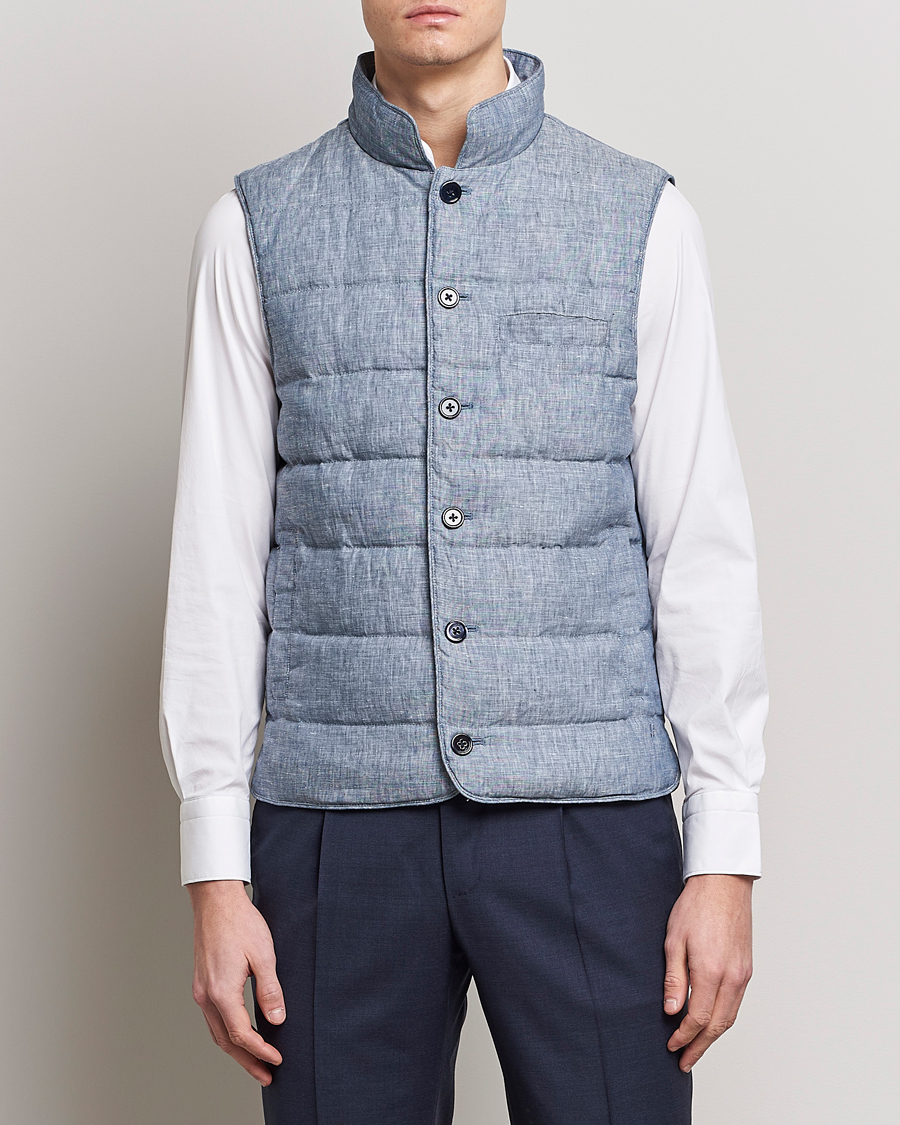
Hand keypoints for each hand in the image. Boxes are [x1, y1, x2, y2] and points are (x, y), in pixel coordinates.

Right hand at [188, 879, 285, 1084]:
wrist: (216, 900)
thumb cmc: (241, 922)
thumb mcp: (264, 954)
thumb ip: (270, 990)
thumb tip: (277, 1019)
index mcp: (222, 991)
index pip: (241, 1034)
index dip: (260, 1051)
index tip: (277, 1060)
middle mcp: (206, 995)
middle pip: (226, 1040)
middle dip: (247, 1061)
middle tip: (266, 1076)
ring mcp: (201, 989)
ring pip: (217, 1031)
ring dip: (236, 1050)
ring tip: (255, 1062)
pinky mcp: (202, 982)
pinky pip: (213, 1018)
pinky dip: (227, 1032)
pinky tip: (240, 1033)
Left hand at [663, 873, 753, 1071]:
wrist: (723, 885)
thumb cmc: (695, 907)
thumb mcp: (674, 940)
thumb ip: (674, 978)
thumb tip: (671, 1011)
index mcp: (711, 971)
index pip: (698, 1018)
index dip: (684, 1036)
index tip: (670, 1045)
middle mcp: (732, 977)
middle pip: (717, 1025)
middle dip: (700, 1047)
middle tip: (684, 1062)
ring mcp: (743, 974)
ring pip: (730, 1017)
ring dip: (713, 1037)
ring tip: (696, 1048)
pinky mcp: (747, 968)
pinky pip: (736, 1003)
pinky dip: (723, 1019)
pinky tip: (711, 1023)